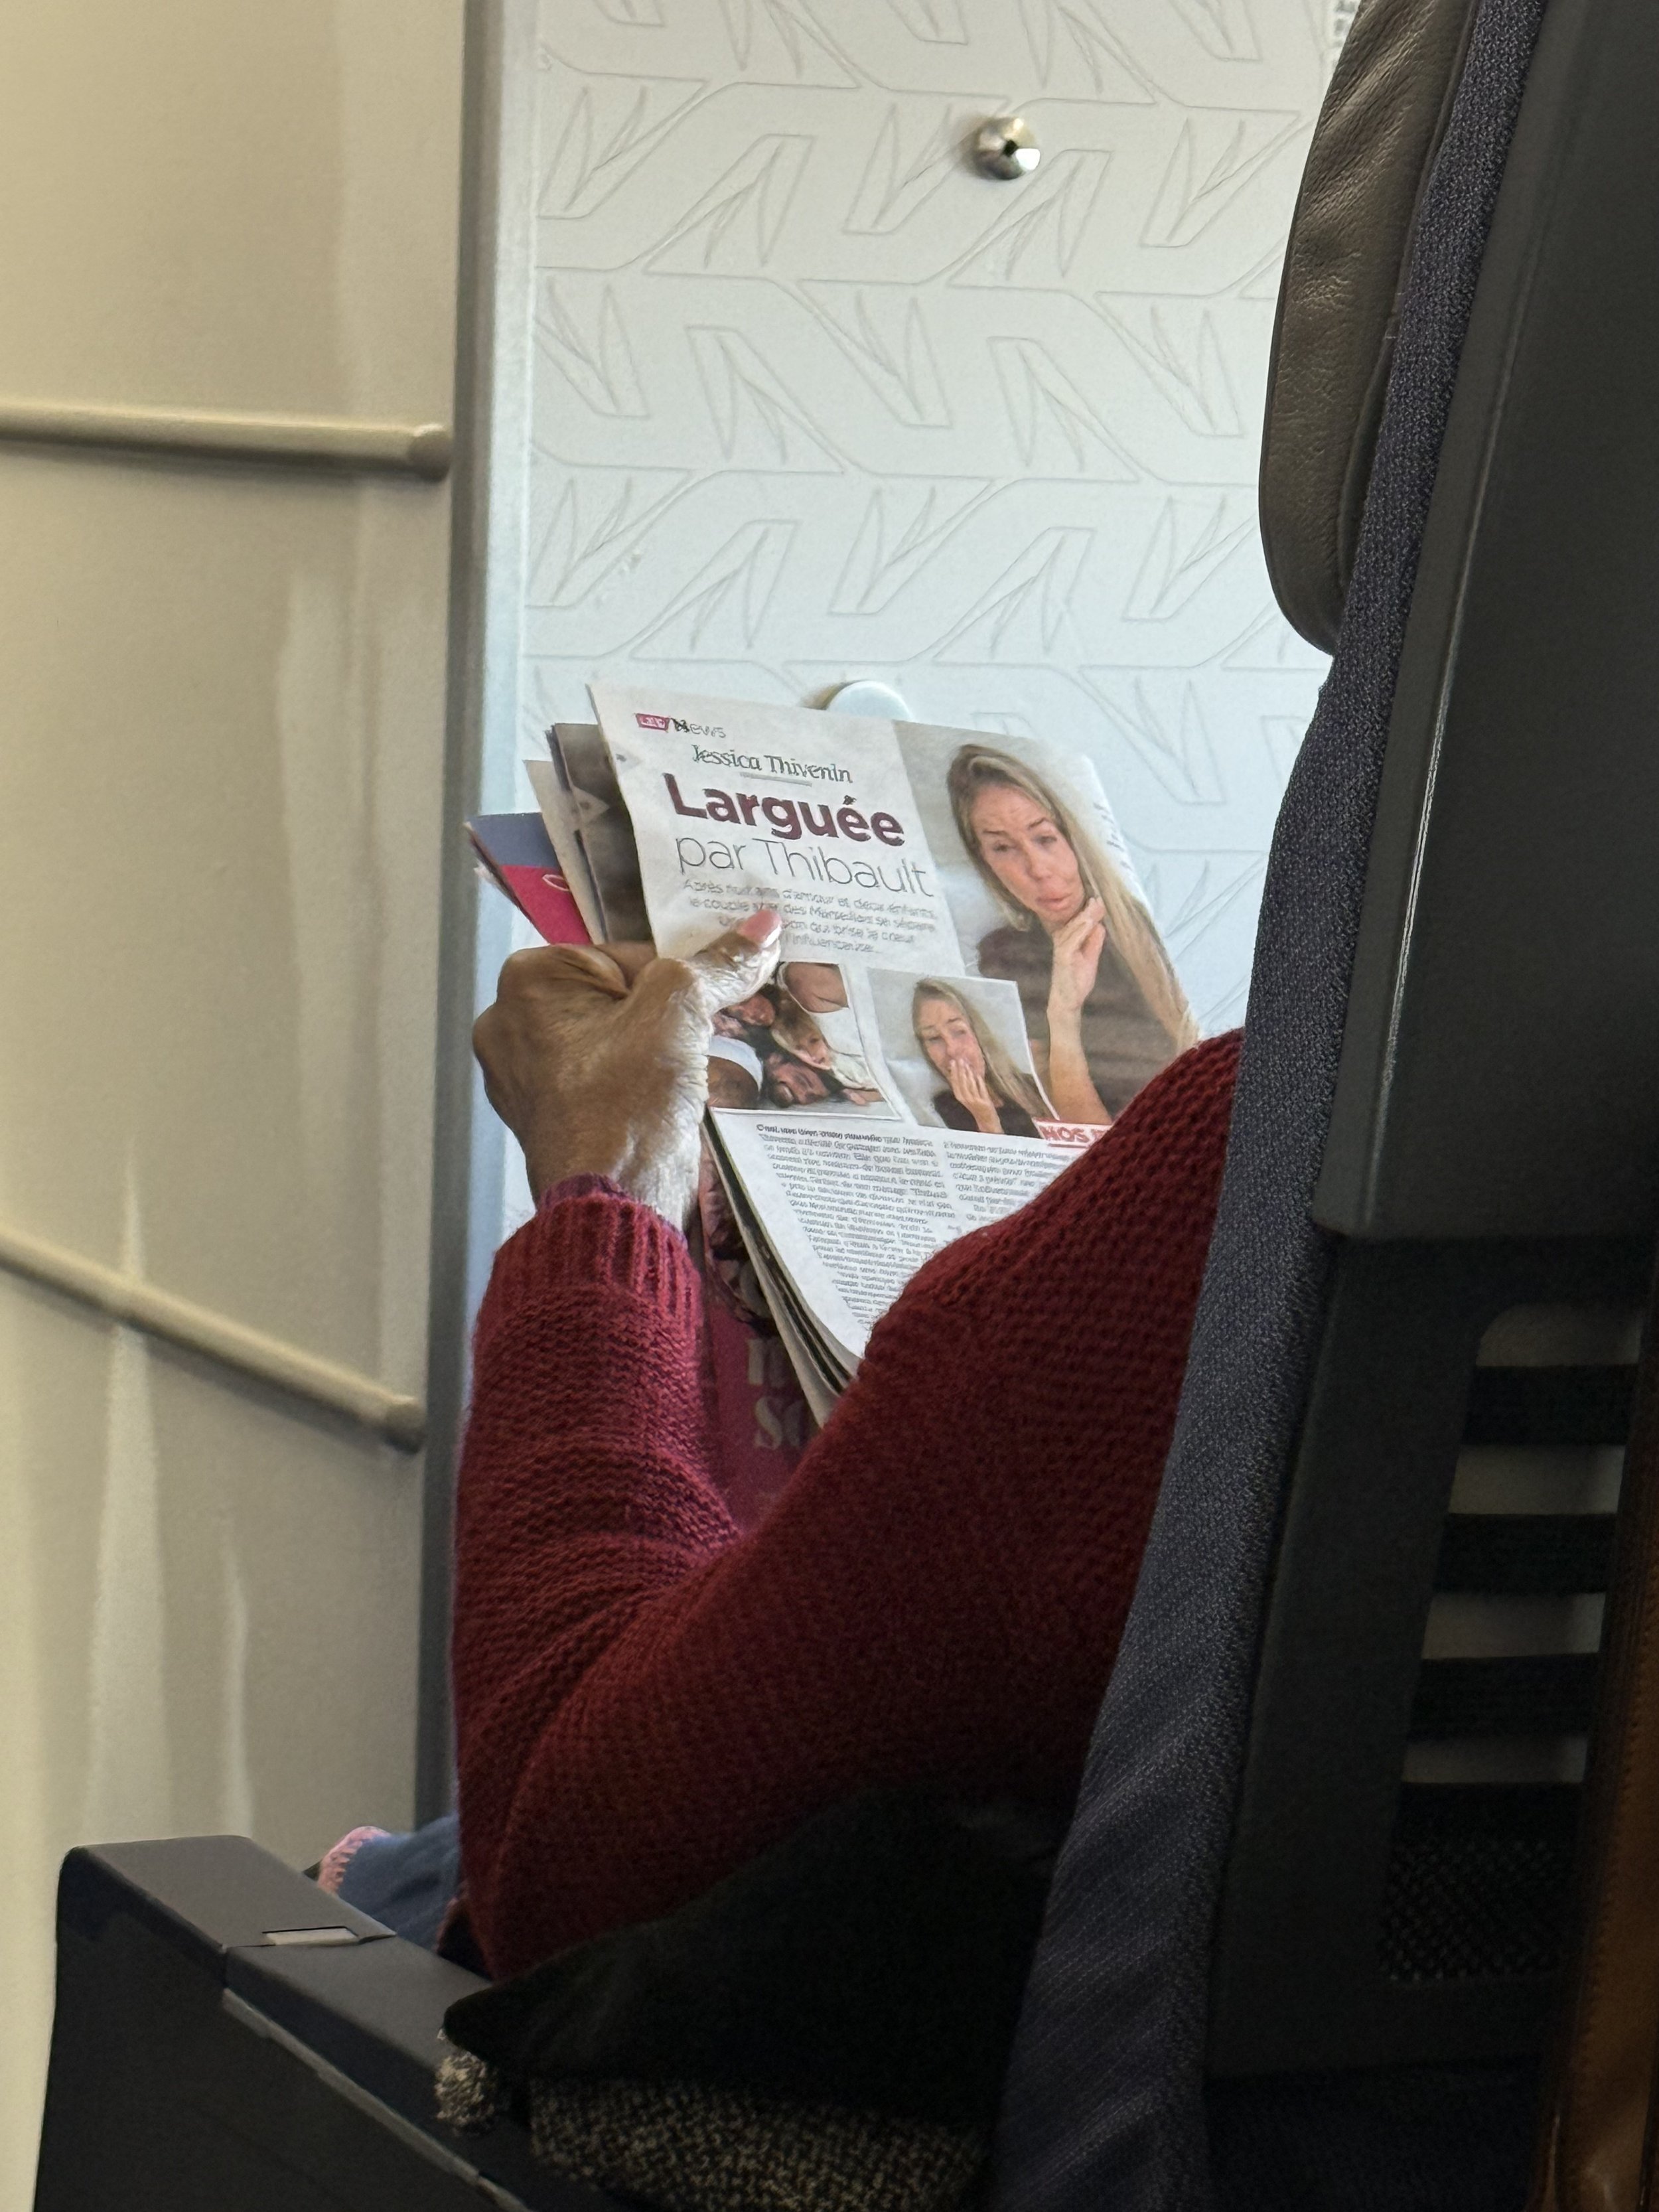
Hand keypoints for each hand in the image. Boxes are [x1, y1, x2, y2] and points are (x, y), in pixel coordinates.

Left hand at [473, 911, 781, 1225]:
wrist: (615, 1208)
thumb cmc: (629, 1105)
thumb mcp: (682, 1013)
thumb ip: (719, 965)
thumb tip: (762, 927)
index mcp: (529, 980)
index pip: (625, 952)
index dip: (677, 975)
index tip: (708, 998)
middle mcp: (510, 1023)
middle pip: (617, 996)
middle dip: (666, 1015)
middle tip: (699, 1037)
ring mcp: (523, 1076)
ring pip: (612, 1041)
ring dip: (656, 1052)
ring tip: (681, 1076)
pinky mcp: (545, 1118)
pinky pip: (602, 1082)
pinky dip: (636, 1087)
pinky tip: (663, 1105)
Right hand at [945, 1054, 1001, 1135]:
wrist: (987, 1121)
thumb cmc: (978, 1108)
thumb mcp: (969, 1097)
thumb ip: (966, 1085)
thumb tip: (963, 1071)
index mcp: (961, 1098)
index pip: (955, 1083)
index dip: (954, 1072)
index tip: (953, 1062)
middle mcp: (966, 1100)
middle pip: (961, 1083)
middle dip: (960, 1070)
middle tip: (960, 1059)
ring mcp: (975, 1101)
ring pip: (970, 1085)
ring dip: (968, 1074)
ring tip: (967, 1064)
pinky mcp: (984, 1103)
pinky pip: (981, 1089)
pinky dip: (979, 1082)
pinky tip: (978, 1074)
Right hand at [1047, 897, 1105, 1019]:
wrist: (1068, 1000)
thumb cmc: (1077, 979)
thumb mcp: (1090, 957)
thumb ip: (1094, 941)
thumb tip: (1099, 924)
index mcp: (1068, 939)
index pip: (1079, 921)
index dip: (1089, 910)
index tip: (1100, 899)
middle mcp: (1062, 941)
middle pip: (1076, 921)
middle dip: (1088, 909)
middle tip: (1099, 898)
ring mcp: (1061, 949)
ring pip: (1073, 928)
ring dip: (1085, 916)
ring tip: (1095, 906)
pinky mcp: (1063, 957)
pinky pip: (1071, 941)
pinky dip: (1080, 930)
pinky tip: (1088, 922)